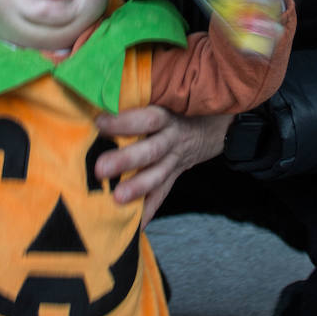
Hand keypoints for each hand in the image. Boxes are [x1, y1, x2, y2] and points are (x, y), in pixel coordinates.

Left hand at [94, 107, 232, 227]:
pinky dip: (147, 211)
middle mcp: (172, 139)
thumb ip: (141, 96)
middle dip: (126, 160)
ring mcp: (175, 160)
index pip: (147, 118)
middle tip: (101, 169)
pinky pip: (161, 195)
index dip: (125, 121)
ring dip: (137, 188)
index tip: (99, 123)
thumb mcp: (170, 95)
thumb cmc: (182, 105)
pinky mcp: (174, 176)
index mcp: (168, 117)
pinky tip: (134, 226)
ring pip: (157, 175)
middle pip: (151, 151)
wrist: (217, 125)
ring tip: (116, 200)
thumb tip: (102, 89)